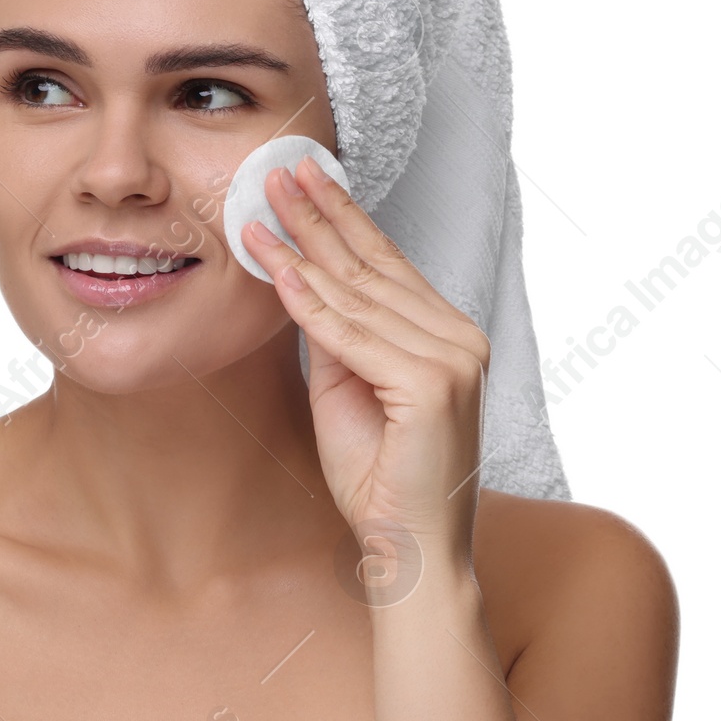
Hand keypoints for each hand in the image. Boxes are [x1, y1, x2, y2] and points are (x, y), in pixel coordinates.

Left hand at [242, 156, 490, 566]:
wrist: (408, 550)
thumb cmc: (379, 480)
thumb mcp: (346, 388)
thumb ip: (336, 335)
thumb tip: (303, 279)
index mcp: (447, 336)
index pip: (386, 264)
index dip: (341, 219)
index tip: (302, 180)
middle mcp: (459, 339)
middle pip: (372, 266)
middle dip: (319, 216)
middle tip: (276, 170)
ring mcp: (453, 359)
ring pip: (357, 294)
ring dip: (303, 247)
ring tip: (261, 209)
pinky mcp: (432, 385)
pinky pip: (352, 334)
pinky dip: (310, 302)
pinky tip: (277, 269)